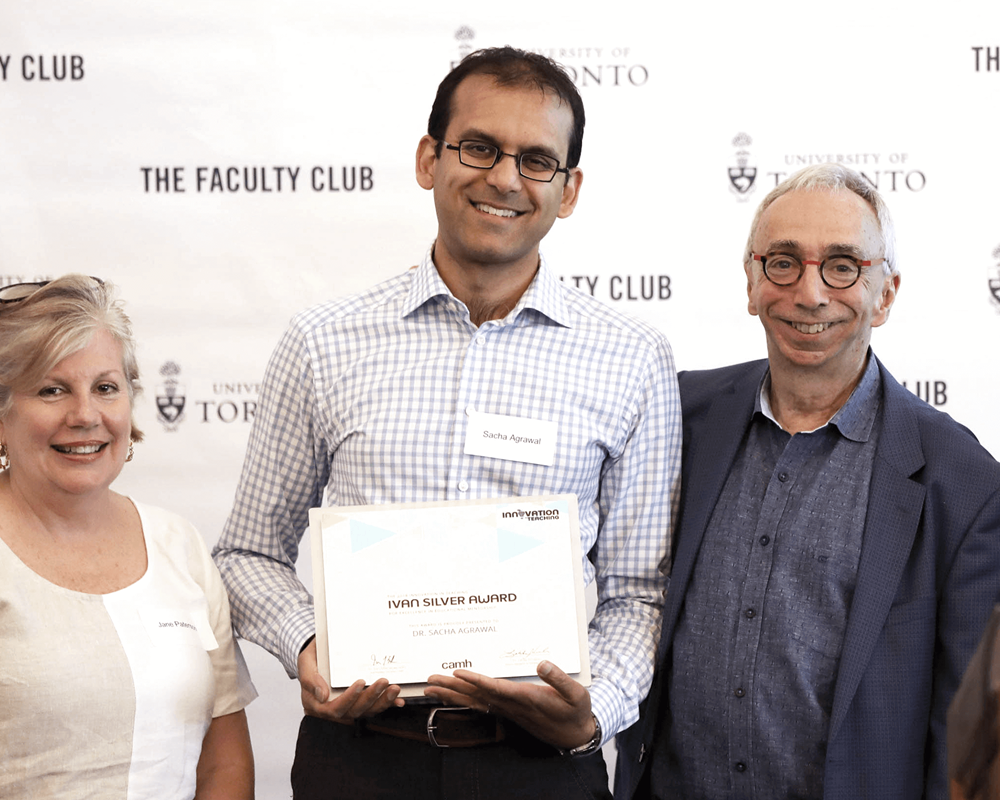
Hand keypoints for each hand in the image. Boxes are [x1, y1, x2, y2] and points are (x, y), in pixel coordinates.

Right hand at [297, 638, 403, 722]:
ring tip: (394, 688)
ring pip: (367, 710)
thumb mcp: (305, 663)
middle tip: (384, 681)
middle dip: (371, 697)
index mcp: (317, 704)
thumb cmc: (312, 659)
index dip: (349, 698)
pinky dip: (386, 704)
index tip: (360, 682)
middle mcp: (334, 709)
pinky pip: (374, 707)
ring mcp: (348, 707)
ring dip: (382, 701)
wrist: (319, 654)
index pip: (335, 708)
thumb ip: (310, 679)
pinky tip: (398, 700)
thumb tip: (322, 695)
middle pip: (355, 711)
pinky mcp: (360, 702)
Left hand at [424, 660, 595, 749]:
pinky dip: (464, 700)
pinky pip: (482, 705)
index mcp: (528, 698)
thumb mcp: (576, 694)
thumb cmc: (576, 711)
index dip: (476, 680)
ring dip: (452, 695)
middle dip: (452, 688)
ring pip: (476, 701)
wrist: (575, 734)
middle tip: (429, 681)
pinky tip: (453, 697)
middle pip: (478, 696)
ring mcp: (509, 710)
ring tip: (431, 688)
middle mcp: (513, 705)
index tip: (458, 673)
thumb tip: (542, 663)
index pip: (496, 688)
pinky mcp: (509, 711)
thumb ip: (559, 679)